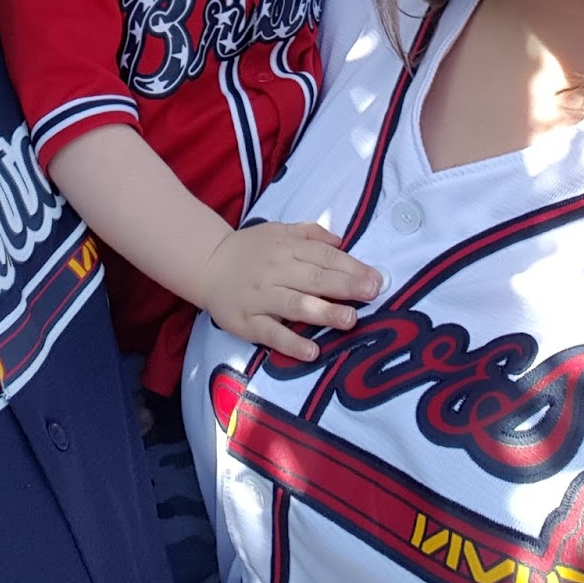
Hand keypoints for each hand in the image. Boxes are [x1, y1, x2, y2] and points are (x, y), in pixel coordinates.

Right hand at [197, 221, 381, 362]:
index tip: (377, 278)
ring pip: (296, 306)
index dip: (351, 267)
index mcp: (286, 248)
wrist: (207, 264)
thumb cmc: (250, 250)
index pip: (324, 257)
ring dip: (324, 312)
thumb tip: (342, 241)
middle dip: (346, 286)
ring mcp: (261, 298)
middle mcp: (276, 272)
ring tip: (350, 319)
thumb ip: (310, 233)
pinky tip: (312, 351)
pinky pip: (271, 334)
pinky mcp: (248, 322)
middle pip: (314, 279)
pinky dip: (292, 343)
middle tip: (372, 293)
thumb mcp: (278, 231)